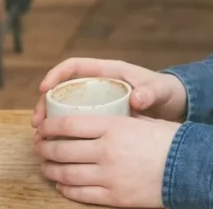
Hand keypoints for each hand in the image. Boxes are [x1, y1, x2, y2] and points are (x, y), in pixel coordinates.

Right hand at [32, 58, 187, 128]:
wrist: (174, 105)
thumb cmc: (166, 92)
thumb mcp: (159, 90)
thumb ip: (150, 92)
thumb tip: (137, 98)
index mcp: (111, 72)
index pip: (76, 66)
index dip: (57, 74)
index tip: (44, 89)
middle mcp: (101, 84)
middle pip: (64, 89)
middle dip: (46, 103)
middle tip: (37, 123)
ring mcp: (99, 101)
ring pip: (66, 107)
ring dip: (51, 119)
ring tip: (41, 137)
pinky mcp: (100, 118)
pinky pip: (76, 122)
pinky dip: (63, 132)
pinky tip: (57, 146)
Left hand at [34, 114, 179, 207]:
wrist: (188, 167)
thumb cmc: (169, 140)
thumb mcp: (144, 121)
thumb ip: (121, 119)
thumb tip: (102, 115)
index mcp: (114, 127)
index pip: (70, 124)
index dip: (50, 125)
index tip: (43, 125)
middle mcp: (106, 150)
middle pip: (62, 149)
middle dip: (45, 147)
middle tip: (39, 145)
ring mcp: (106, 175)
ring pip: (66, 173)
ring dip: (50, 168)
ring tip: (45, 164)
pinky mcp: (111, 196)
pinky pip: (78, 193)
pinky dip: (64, 187)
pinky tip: (61, 183)